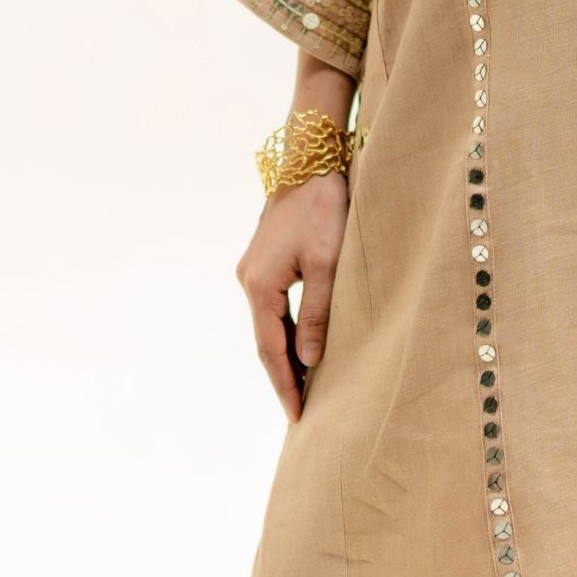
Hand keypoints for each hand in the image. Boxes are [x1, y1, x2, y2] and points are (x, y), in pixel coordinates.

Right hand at [238, 176, 350, 419]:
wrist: (311, 159)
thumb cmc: (324, 207)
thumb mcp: (328, 263)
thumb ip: (318, 313)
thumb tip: (308, 360)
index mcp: (259, 285)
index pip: (270, 349)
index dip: (285, 384)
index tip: (297, 417)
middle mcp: (248, 280)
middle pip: (265, 341)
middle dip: (284, 377)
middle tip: (302, 413)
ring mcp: (253, 270)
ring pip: (269, 325)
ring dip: (286, 355)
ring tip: (307, 388)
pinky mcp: (265, 261)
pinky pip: (273, 308)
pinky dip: (286, 332)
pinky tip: (303, 346)